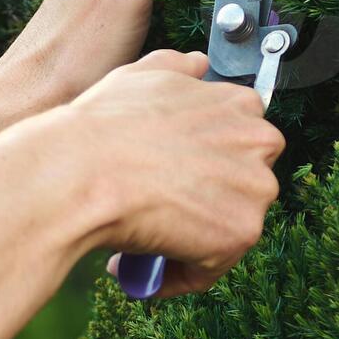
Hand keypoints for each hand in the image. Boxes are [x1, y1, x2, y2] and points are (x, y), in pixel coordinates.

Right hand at [62, 50, 282, 295]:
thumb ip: (180, 68)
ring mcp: (255, 188)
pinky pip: (213, 265)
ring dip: (193, 237)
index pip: (242, 140)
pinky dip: (180, 273)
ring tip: (147, 239)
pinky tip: (146, 268)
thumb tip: (199, 65)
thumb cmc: (103, 126)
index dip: (206, 163)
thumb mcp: (142, 76)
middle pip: (245, 183)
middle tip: (160, 208)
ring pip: (230, 224)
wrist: (80, 172)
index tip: (175, 176)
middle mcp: (259, 141)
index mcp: (240, 104)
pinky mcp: (241, 232)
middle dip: (208, 198)